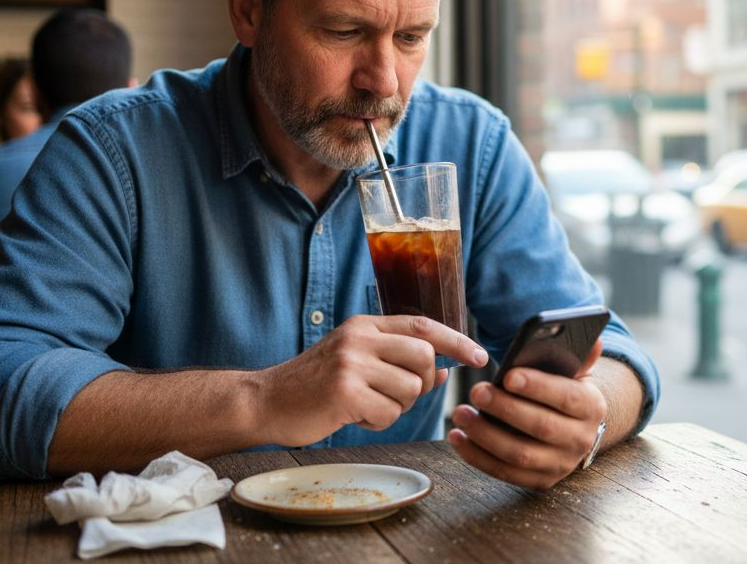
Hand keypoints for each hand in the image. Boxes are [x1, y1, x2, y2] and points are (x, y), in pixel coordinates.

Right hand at [252, 314, 487, 446]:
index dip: (457, 341)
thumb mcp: (356, 361)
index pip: (423, 325)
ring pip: (410, 389)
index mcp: (365, 325)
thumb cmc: (315, 385)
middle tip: (397, 394)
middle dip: (422, 383)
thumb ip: (397, 361)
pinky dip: (377, 422)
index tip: (480, 356)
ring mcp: (352, 363)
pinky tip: (352, 415)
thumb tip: (445, 372)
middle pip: (425, 357)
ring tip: (365, 405)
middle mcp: (360, 338)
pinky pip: (389, 413)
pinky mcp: (344, 392)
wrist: (265, 401)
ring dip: (395, 407)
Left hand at [448, 339, 607, 489]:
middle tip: (476, 392)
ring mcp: (561, 465)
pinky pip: (505, 472)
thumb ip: (578, 356)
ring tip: (460, 414)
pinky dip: (477, 457)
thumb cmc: (565, 390)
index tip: (507, 376)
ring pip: (519, 454)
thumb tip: (593, 339)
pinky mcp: (540, 481)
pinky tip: (458, 438)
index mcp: (591, 407)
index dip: (537, 387)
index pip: (567, 397)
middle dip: (504, 409)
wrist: (574, 429)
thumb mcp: (575, 372)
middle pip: (540, 427)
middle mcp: (580, 439)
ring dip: (484, 434)